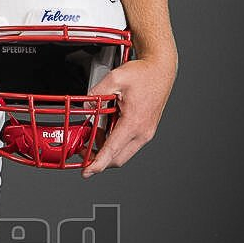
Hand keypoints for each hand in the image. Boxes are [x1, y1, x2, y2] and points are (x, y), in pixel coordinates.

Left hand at [81, 56, 175, 177]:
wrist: (161, 70)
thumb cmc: (143, 74)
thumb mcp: (115, 78)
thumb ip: (96, 93)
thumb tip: (86, 106)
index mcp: (133, 123)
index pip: (112, 150)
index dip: (97, 164)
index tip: (86, 172)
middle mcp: (142, 132)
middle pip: (117, 158)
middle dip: (98, 159)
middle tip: (82, 150)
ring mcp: (145, 132)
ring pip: (123, 153)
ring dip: (106, 150)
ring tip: (92, 135)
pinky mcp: (145, 130)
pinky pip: (128, 144)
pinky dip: (114, 142)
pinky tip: (104, 130)